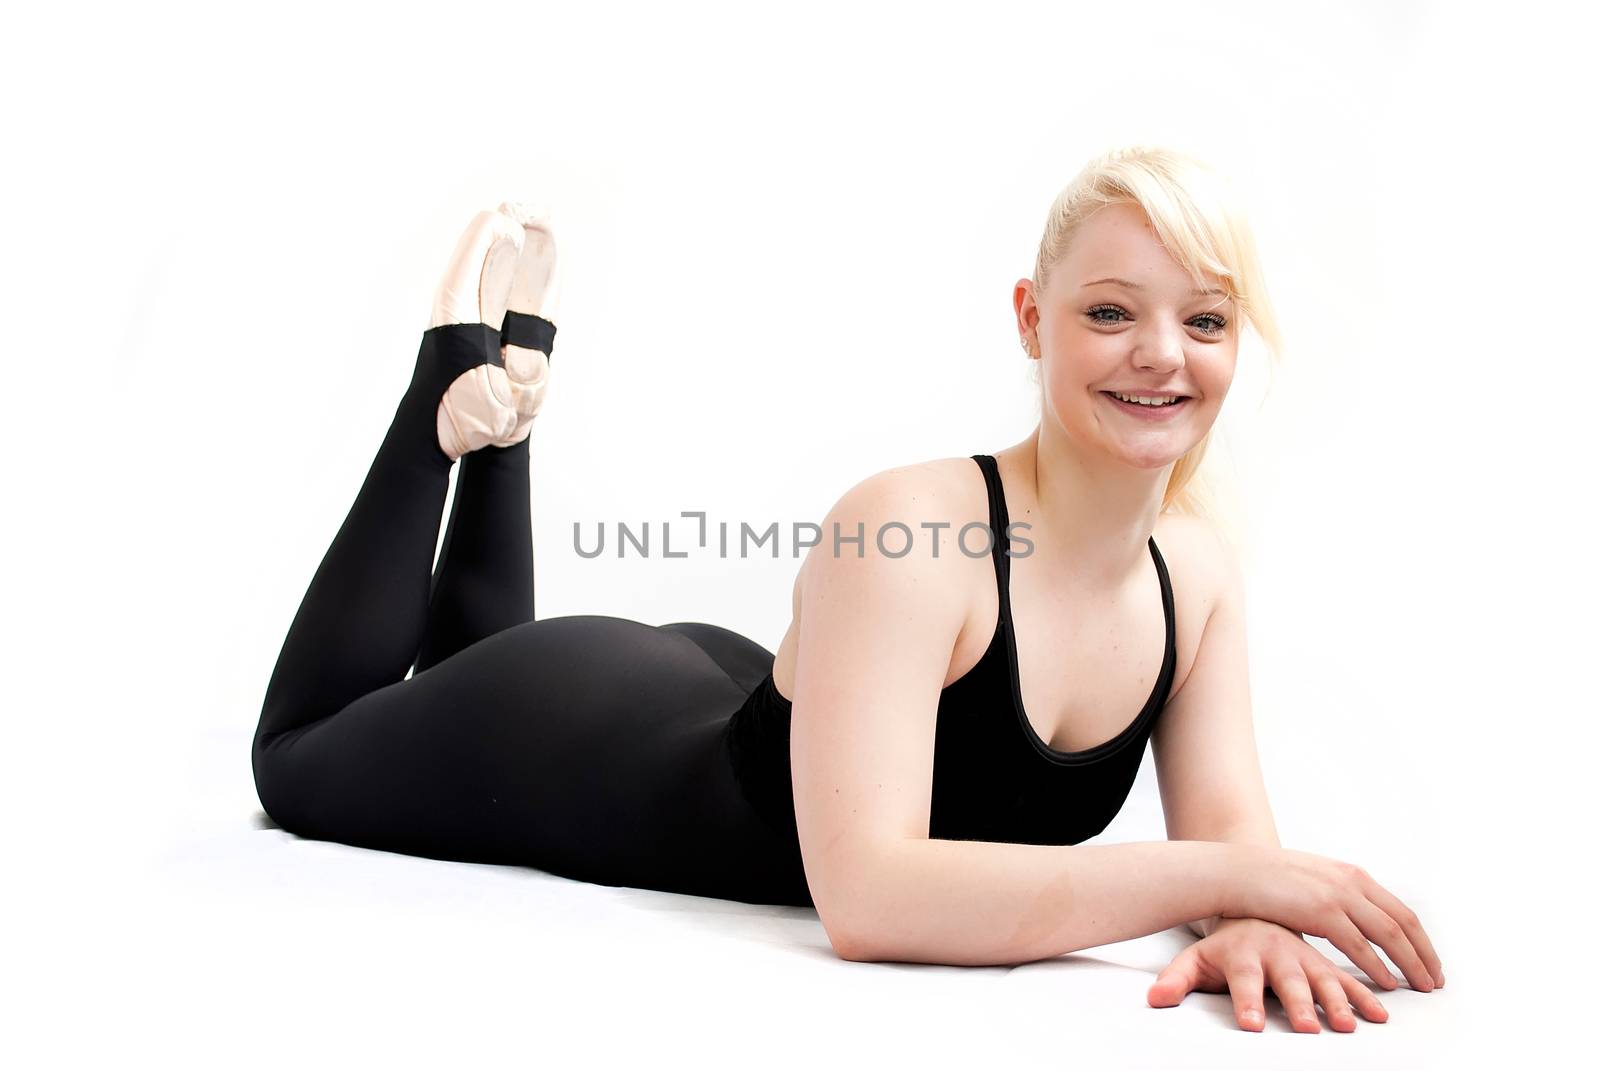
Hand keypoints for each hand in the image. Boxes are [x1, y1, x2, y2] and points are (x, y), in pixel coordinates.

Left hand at [1148, 917, 1389, 1031]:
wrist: (1250, 909)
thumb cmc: (1223, 948)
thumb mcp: (1195, 960)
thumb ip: (1177, 979)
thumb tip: (1154, 999)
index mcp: (1244, 954)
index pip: (1244, 980)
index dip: (1247, 1002)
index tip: (1251, 1026)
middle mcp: (1278, 954)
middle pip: (1289, 982)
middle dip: (1298, 1006)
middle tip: (1307, 1031)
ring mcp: (1304, 957)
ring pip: (1324, 978)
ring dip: (1338, 1001)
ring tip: (1347, 1026)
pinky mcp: (1323, 963)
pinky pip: (1349, 978)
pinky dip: (1365, 994)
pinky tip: (1379, 1014)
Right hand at [1223, 844, 1444, 993]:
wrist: (1236, 870)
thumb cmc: (1268, 881)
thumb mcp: (1313, 881)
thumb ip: (1337, 898)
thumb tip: (1353, 922)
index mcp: (1353, 875)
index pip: (1401, 911)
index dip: (1421, 941)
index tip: (1430, 963)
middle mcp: (1353, 882)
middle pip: (1404, 923)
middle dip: (1424, 955)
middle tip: (1435, 981)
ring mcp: (1339, 895)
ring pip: (1389, 935)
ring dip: (1410, 963)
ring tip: (1421, 987)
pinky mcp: (1322, 911)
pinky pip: (1360, 945)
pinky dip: (1379, 965)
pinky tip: (1388, 982)